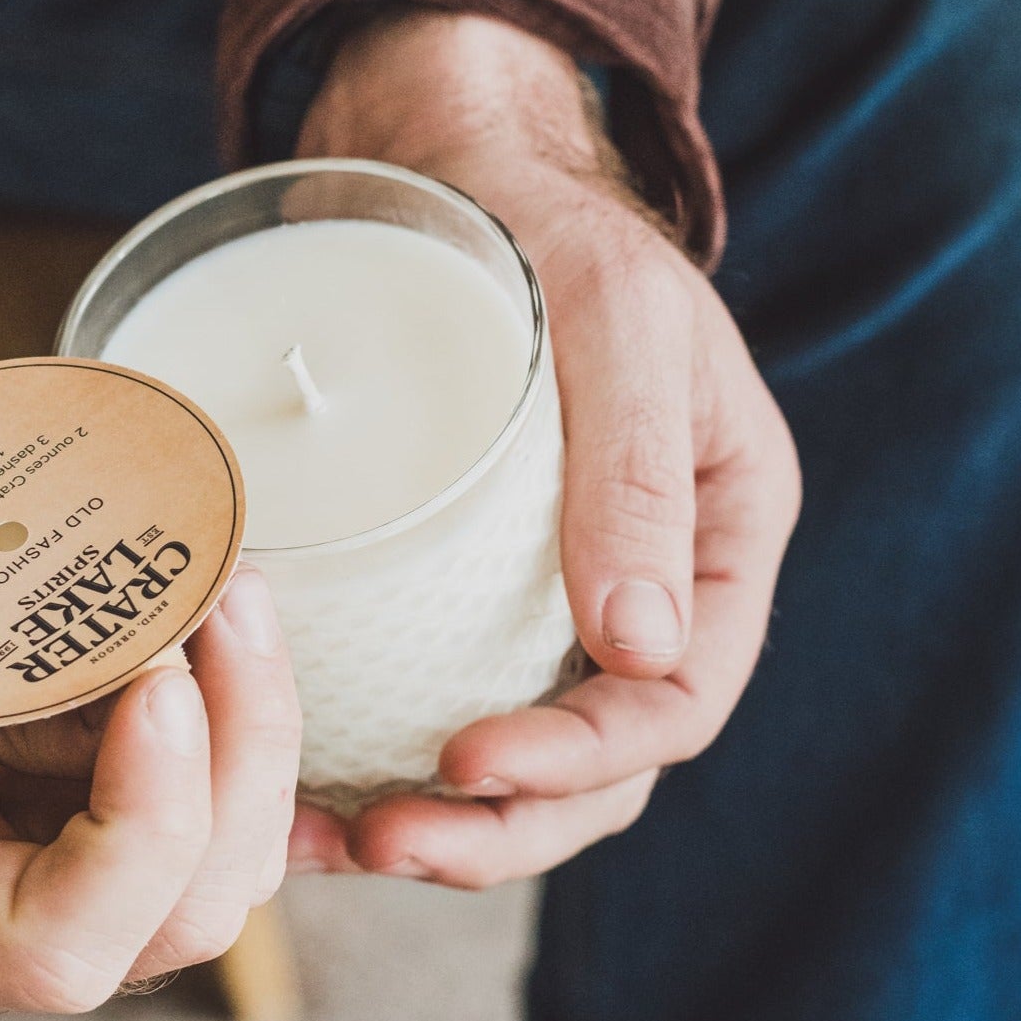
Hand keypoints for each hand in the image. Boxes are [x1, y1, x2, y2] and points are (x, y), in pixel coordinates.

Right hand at [0, 458, 300, 1009]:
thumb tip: (142, 665)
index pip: (50, 950)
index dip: (139, 831)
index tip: (158, 688)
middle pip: (169, 915)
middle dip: (232, 763)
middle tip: (226, 605)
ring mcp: (41, 865)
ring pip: (212, 866)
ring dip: (253, 737)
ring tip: (233, 594)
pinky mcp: (79, 804)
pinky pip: (209, 819)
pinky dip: (276, 779)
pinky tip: (344, 768)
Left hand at [287, 10, 799, 887]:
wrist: (452, 175)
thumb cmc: (548, 232)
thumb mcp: (617, 325)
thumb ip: (636, 475)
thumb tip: (645, 653)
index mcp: (721, 538)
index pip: (675, 700)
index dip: (580, 759)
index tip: (465, 761)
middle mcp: (649, 588)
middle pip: (598, 766)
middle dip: (499, 825)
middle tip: (384, 844)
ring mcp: (557, 600)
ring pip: (519, 759)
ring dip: (437, 823)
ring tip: (326, 846)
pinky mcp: (466, 595)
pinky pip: (440, 702)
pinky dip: (379, 761)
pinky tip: (298, 786)